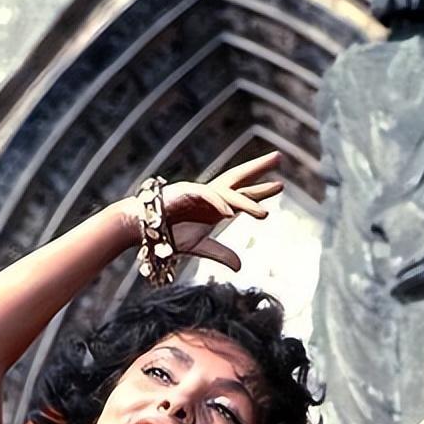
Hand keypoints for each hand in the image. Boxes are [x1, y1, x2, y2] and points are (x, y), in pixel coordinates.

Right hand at [158, 152, 283, 270]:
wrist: (142, 227)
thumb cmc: (168, 233)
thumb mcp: (200, 246)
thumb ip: (221, 253)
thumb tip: (240, 266)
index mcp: (216, 205)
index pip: (242, 194)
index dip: (261, 190)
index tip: (280, 184)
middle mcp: (210, 194)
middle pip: (238, 178)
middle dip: (258, 168)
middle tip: (278, 157)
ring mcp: (199, 191)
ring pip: (227, 192)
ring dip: (246, 202)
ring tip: (264, 215)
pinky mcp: (185, 193)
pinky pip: (206, 197)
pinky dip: (219, 204)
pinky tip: (230, 213)